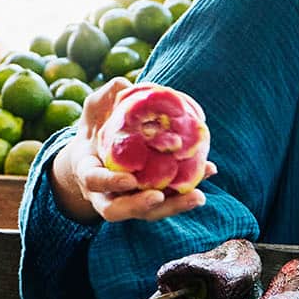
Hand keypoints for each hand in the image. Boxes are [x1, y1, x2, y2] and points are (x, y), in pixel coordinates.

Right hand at [52, 77, 217, 224]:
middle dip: (140, 206)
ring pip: (148, 213)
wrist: (98, 150)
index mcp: (89, 172)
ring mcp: (129, 199)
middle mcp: (106, 193)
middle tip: (159, 197)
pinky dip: (188, 189)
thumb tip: (124, 86)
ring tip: (197, 197)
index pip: (95, 182)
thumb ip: (106, 97)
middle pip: (120, 210)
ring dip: (173, 207)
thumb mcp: (95, 110)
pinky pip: (168, 199)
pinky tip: (210, 170)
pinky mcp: (151, 197)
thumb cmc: (97, 126)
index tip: (129, 180)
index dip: (110, 183)